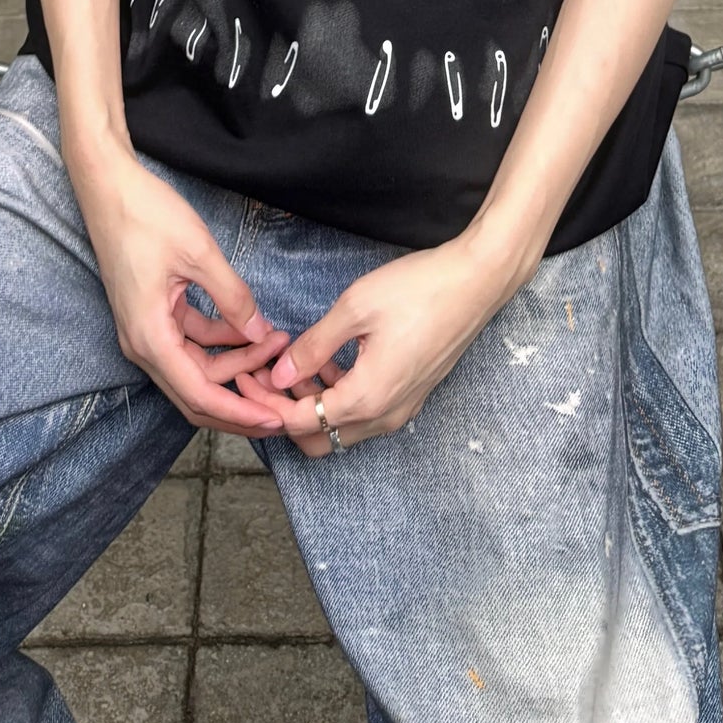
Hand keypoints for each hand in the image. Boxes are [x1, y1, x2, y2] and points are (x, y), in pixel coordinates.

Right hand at [72, 145, 290, 437]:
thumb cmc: (146, 215)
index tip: (274, 419)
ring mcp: (146, 330)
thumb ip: (232, 297)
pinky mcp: (152, 314)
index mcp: (149, 337)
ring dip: (236, 364)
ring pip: (196, 368)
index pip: (198, 395)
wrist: (108, 186)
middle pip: (196, 393)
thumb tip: (261, 332)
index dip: (238, 412)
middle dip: (241, 400)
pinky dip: (222, 342)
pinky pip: (191, 342)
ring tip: (277, 345)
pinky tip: (252, 329)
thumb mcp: (198, 253)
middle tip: (284, 397)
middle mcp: (143, 344)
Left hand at [231, 232, 523, 457]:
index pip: (299, 422)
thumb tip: (281, 374)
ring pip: (341, 429)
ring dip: (312, 405)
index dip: (265, 402)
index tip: (245, 377)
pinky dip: (337, 398)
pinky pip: (363, 414)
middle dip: (284, 414)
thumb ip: (314, 347)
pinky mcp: (411, 396)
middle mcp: (384, 416)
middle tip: (265, 377)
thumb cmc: (418, 290)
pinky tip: (328, 360)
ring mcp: (401, 409)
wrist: (476, 282)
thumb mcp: (355, 308)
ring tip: (292, 362)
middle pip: (318, 440)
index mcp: (367, 398)